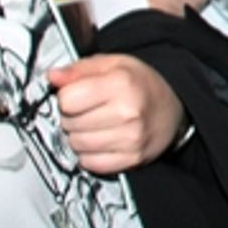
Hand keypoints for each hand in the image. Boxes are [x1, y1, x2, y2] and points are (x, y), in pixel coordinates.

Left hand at [49, 54, 184, 173]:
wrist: (174, 106)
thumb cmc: (140, 84)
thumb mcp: (113, 64)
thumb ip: (80, 69)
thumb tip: (52, 77)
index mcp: (121, 83)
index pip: (66, 99)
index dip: (68, 96)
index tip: (80, 94)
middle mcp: (127, 112)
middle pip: (69, 124)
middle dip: (73, 116)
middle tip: (92, 109)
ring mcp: (131, 138)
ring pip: (77, 145)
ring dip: (81, 136)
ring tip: (99, 124)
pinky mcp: (132, 159)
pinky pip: (90, 163)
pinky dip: (91, 154)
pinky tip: (104, 140)